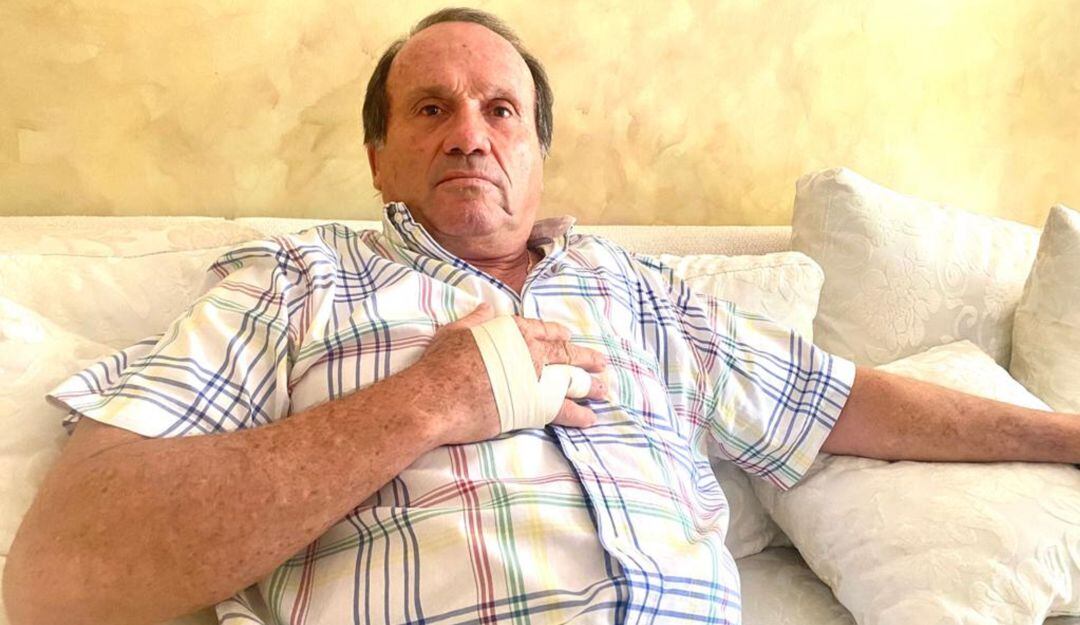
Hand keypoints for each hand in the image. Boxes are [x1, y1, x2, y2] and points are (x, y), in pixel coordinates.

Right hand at [399, 303, 607, 445]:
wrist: (436, 398)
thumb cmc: (439, 365)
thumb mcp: (454, 332)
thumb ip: (474, 320)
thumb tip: (484, 307)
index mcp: (513, 330)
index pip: (544, 330)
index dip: (559, 335)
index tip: (570, 339)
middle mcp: (530, 351)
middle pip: (566, 354)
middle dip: (586, 358)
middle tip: (602, 363)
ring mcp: (536, 379)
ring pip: (572, 381)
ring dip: (590, 386)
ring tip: (604, 390)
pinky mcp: (534, 407)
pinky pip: (564, 410)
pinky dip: (580, 415)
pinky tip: (591, 418)